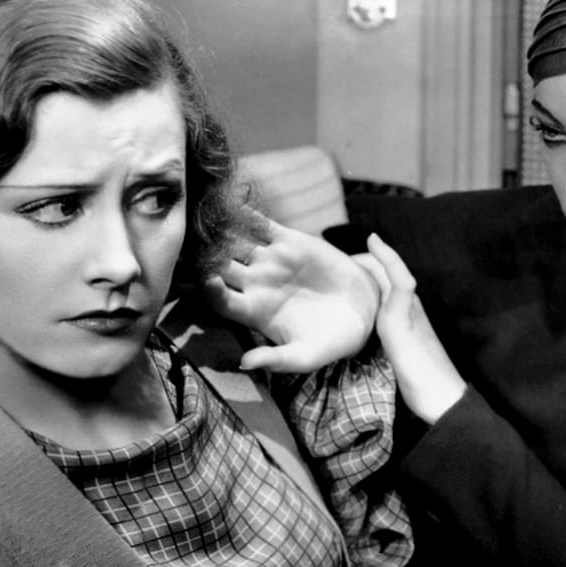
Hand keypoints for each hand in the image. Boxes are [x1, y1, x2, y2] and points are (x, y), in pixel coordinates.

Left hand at [205, 217, 379, 372]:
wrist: (364, 311)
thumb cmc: (332, 341)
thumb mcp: (306, 356)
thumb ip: (276, 360)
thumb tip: (245, 363)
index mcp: (253, 312)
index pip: (220, 299)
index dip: (212, 290)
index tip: (211, 280)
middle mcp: (255, 284)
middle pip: (220, 266)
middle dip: (209, 256)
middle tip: (202, 242)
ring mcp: (270, 261)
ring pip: (235, 242)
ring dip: (223, 232)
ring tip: (213, 219)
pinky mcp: (289, 241)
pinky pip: (260, 224)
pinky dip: (247, 215)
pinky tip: (235, 203)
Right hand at [355, 233, 465, 423]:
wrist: (436, 398)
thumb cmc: (418, 363)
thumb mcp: (401, 324)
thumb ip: (399, 290)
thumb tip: (385, 260)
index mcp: (407, 300)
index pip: (391, 267)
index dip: (379, 252)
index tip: (362, 242)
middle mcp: (407, 307)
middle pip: (386, 277)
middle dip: (366, 264)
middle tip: (337, 265)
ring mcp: (404, 324)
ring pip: (383, 293)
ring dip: (365, 282)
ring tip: (340, 283)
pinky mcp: (399, 340)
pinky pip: (381, 311)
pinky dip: (367, 303)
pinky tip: (356, 313)